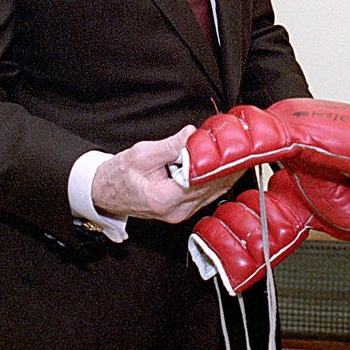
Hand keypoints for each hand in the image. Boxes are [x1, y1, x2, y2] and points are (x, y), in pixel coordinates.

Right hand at [92, 126, 241, 223]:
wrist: (104, 192)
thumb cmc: (118, 175)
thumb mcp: (142, 153)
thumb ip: (171, 145)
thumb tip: (193, 134)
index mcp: (164, 198)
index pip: (201, 180)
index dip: (219, 163)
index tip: (232, 149)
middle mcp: (176, 211)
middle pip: (212, 188)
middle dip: (228, 167)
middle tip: (244, 148)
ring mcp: (181, 214)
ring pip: (213, 193)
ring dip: (225, 174)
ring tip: (239, 155)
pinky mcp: (183, 210)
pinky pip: (206, 195)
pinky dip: (216, 180)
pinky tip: (224, 166)